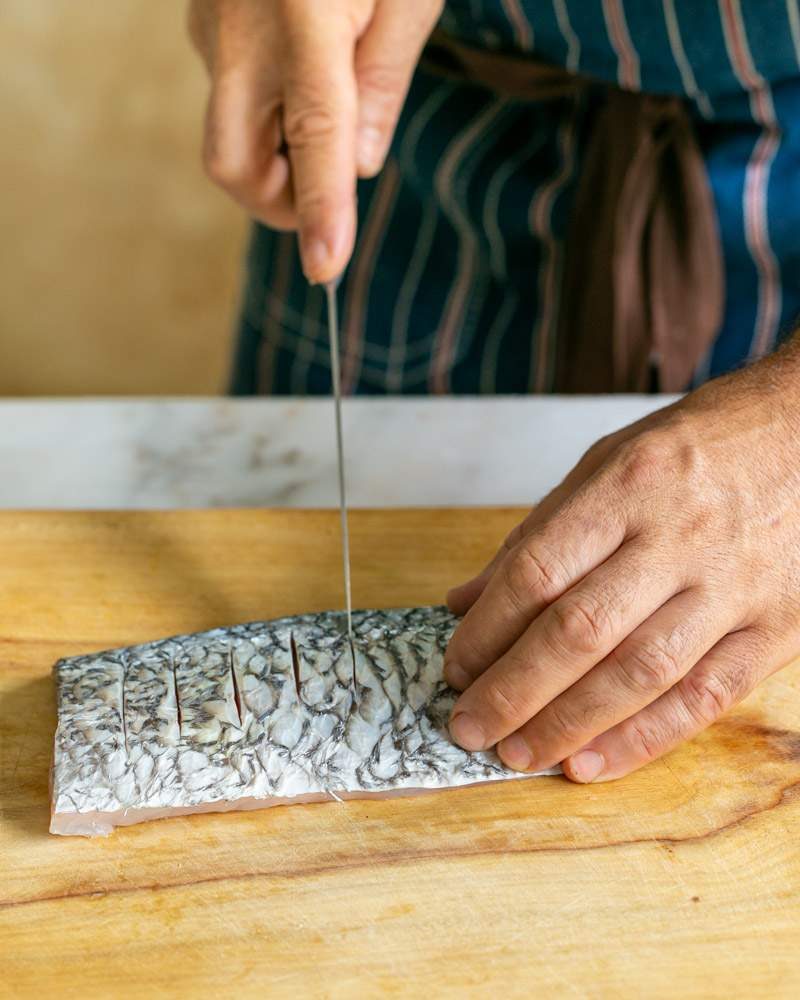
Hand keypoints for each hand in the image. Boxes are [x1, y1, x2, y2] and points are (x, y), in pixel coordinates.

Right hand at [188, 0, 442, 282]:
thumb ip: (386, 75)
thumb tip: (362, 163)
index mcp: (303, 14)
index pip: (314, 135)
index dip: (320, 208)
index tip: (325, 267)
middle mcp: (239, 28)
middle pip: (235, 162)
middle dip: (278, 203)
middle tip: (328, 191)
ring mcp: (209, 24)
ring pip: (229, 134)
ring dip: (276, 153)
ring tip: (331, 97)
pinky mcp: (200, 18)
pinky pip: (229, 94)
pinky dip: (267, 111)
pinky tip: (304, 69)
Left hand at [444, 341, 799, 781]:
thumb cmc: (692, 452)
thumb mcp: (604, 465)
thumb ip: (537, 536)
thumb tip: (465, 601)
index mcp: (627, 487)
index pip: (539, 571)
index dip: (487, 630)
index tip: (455, 668)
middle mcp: (678, 538)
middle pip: (581, 630)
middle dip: (513, 690)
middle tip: (469, 726)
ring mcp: (731, 587)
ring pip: (640, 672)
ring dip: (569, 724)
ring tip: (517, 753)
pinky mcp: (776, 628)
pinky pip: (705, 697)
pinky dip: (644, 739)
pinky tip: (592, 763)